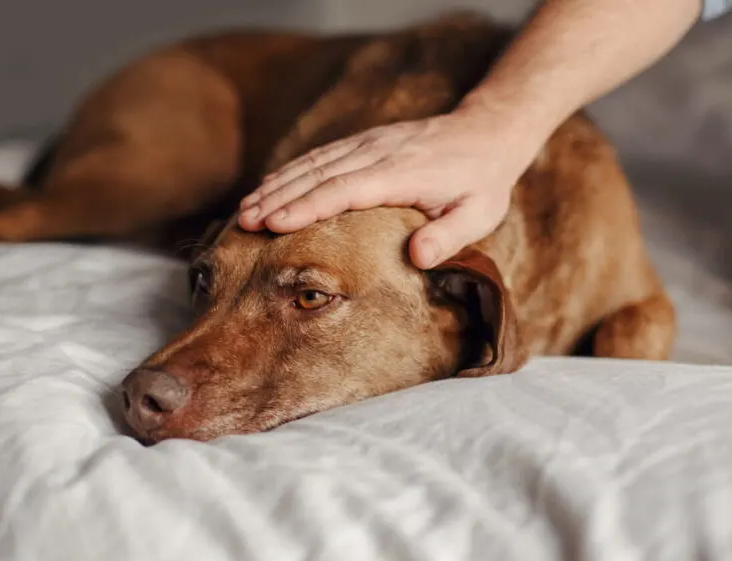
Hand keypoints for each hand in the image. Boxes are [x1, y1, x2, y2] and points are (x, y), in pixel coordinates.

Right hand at [237, 109, 531, 268]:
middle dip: (278, 198)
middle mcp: (377, 153)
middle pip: (318, 175)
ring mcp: (368, 143)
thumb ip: (449, 237)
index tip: (275, 224)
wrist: (486, 133)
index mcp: (401, 174)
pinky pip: (321, 156)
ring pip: (314, 163)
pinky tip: (270, 187)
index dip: (307, 207)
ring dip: (277, 185)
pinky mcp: (365, 141)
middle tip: (245, 222)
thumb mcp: (479, 214)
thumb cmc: (482, 182)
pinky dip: (292, 171)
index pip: (344, 190)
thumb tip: (418, 257)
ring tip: (246, 210)